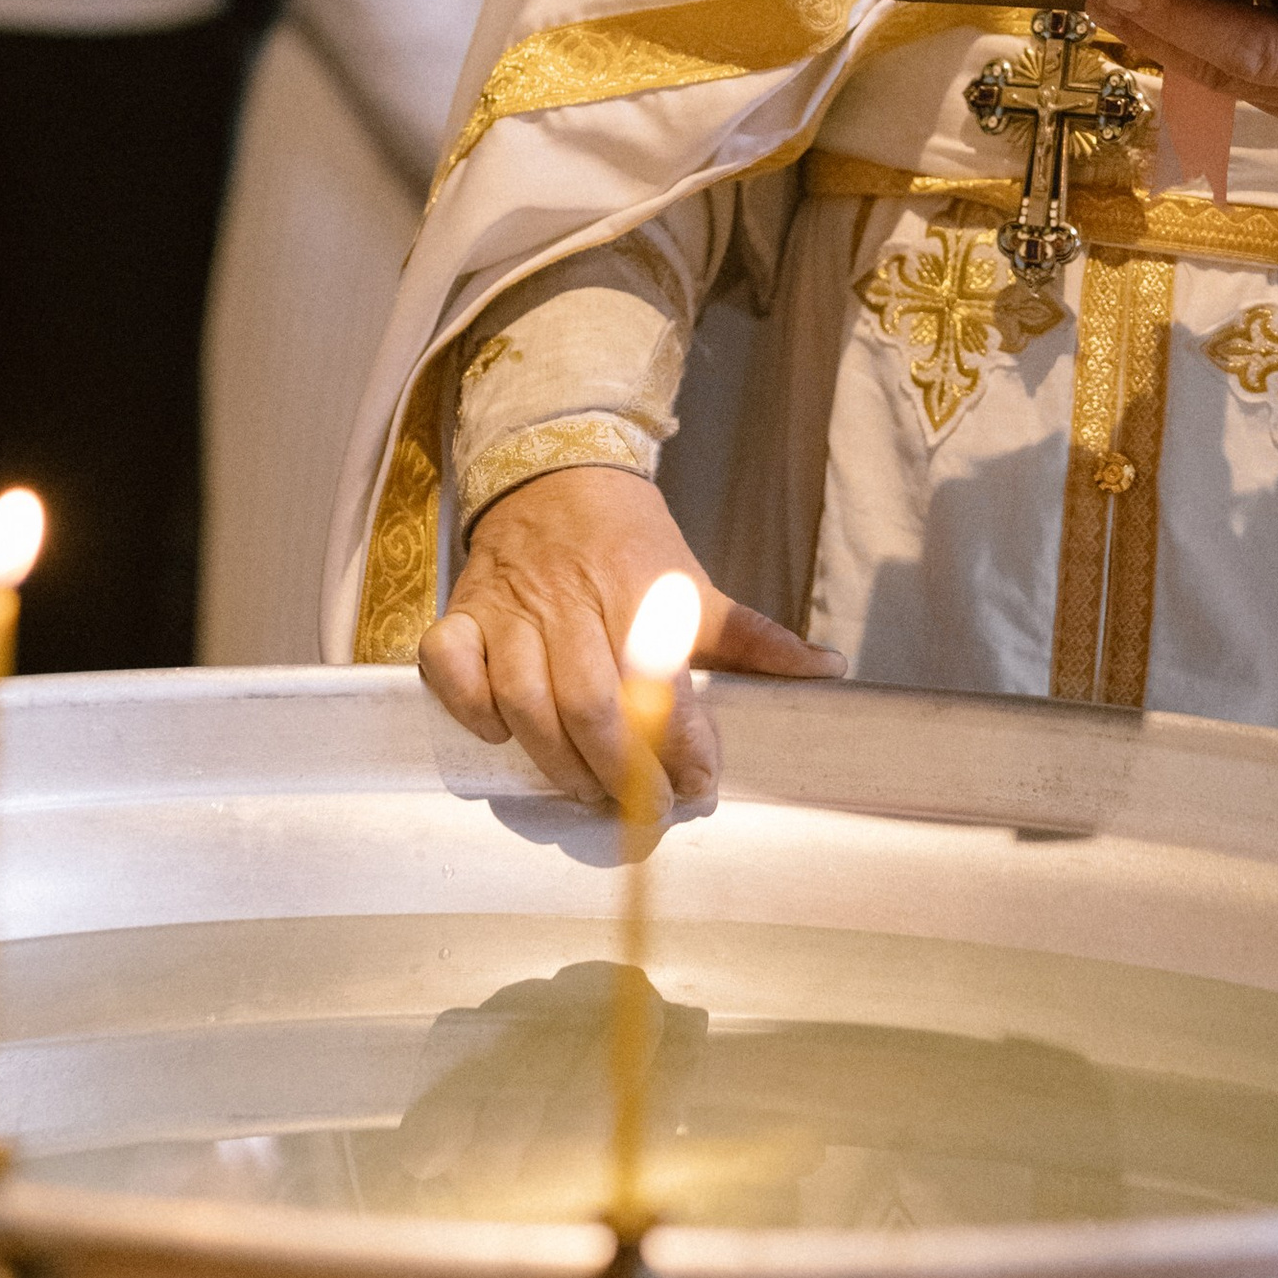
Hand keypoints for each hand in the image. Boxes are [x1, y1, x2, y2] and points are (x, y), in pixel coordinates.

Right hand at [419, 466, 841, 808]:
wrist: (555, 472)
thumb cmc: (630, 541)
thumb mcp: (694, 582)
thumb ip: (755, 637)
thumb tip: (827, 668)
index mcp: (636, 594)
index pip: (660, 684)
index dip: (682, 745)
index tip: (700, 784)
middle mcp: (570, 604)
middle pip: (589, 705)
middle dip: (620, 772)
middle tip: (643, 805)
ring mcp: (509, 610)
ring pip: (522, 700)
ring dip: (554, 760)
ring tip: (585, 790)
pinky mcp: (462, 613)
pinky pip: (450, 669)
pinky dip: (471, 710)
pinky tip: (500, 736)